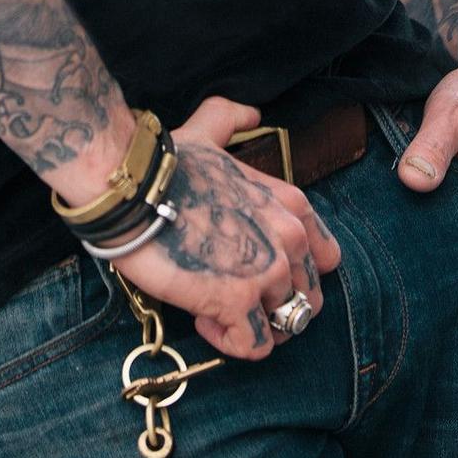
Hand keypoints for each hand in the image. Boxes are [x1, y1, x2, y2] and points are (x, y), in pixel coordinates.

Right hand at [109, 96, 342, 362]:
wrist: (132, 189)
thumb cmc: (166, 164)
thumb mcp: (209, 130)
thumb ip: (233, 119)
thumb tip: (250, 110)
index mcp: (290, 204)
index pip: (326, 260)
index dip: (294, 274)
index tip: (256, 270)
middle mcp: (289, 239)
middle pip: (306, 300)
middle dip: (272, 306)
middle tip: (232, 295)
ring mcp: (268, 272)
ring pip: (284, 327)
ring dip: (250, 325)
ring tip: (213, 307)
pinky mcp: (239, 302)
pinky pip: (253, 347)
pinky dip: (229, 341)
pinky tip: (202, 317)